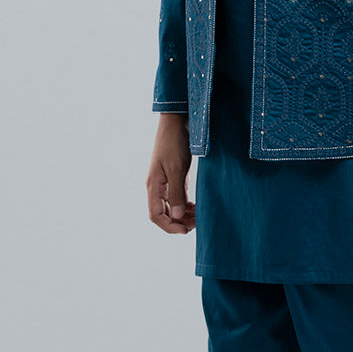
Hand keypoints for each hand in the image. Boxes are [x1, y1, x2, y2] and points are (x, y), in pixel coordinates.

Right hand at [146, 113, 195, 233]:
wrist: (177, 121)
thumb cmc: (174, 142)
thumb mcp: (177, 169)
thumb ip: (177, 193)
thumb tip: (178, 217)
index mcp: (153, 186)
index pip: (156, 216)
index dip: (170, 227)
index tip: (186, 230)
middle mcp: (157, 187)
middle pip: (163, 214)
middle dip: (178, 223)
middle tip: (197, 223)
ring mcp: (165, 182)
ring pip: (171, 208)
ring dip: (183, 215)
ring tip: (199, 216)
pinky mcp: (174, 177)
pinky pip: (177, 198)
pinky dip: (186, 205)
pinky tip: (196, 206)